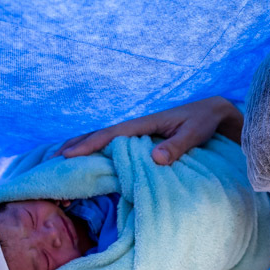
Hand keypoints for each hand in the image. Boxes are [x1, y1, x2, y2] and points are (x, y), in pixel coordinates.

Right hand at [57, 96, 243, 164]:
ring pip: (107, 138)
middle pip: (102, 134)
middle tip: (54, 158)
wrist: (215, 111)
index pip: (112, 135)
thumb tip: (154, 158)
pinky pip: (117, 143)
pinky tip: (92, 158)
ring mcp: (140, 132)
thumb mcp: (194, 133)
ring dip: (85, 146)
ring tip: (63, 157)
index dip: (90, 145)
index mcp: (146, 124)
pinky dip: (101, 148)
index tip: (69, 155)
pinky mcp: (145, 138)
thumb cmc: (205, 122)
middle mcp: (139, 126)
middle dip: (78, 144)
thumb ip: (177, 145)